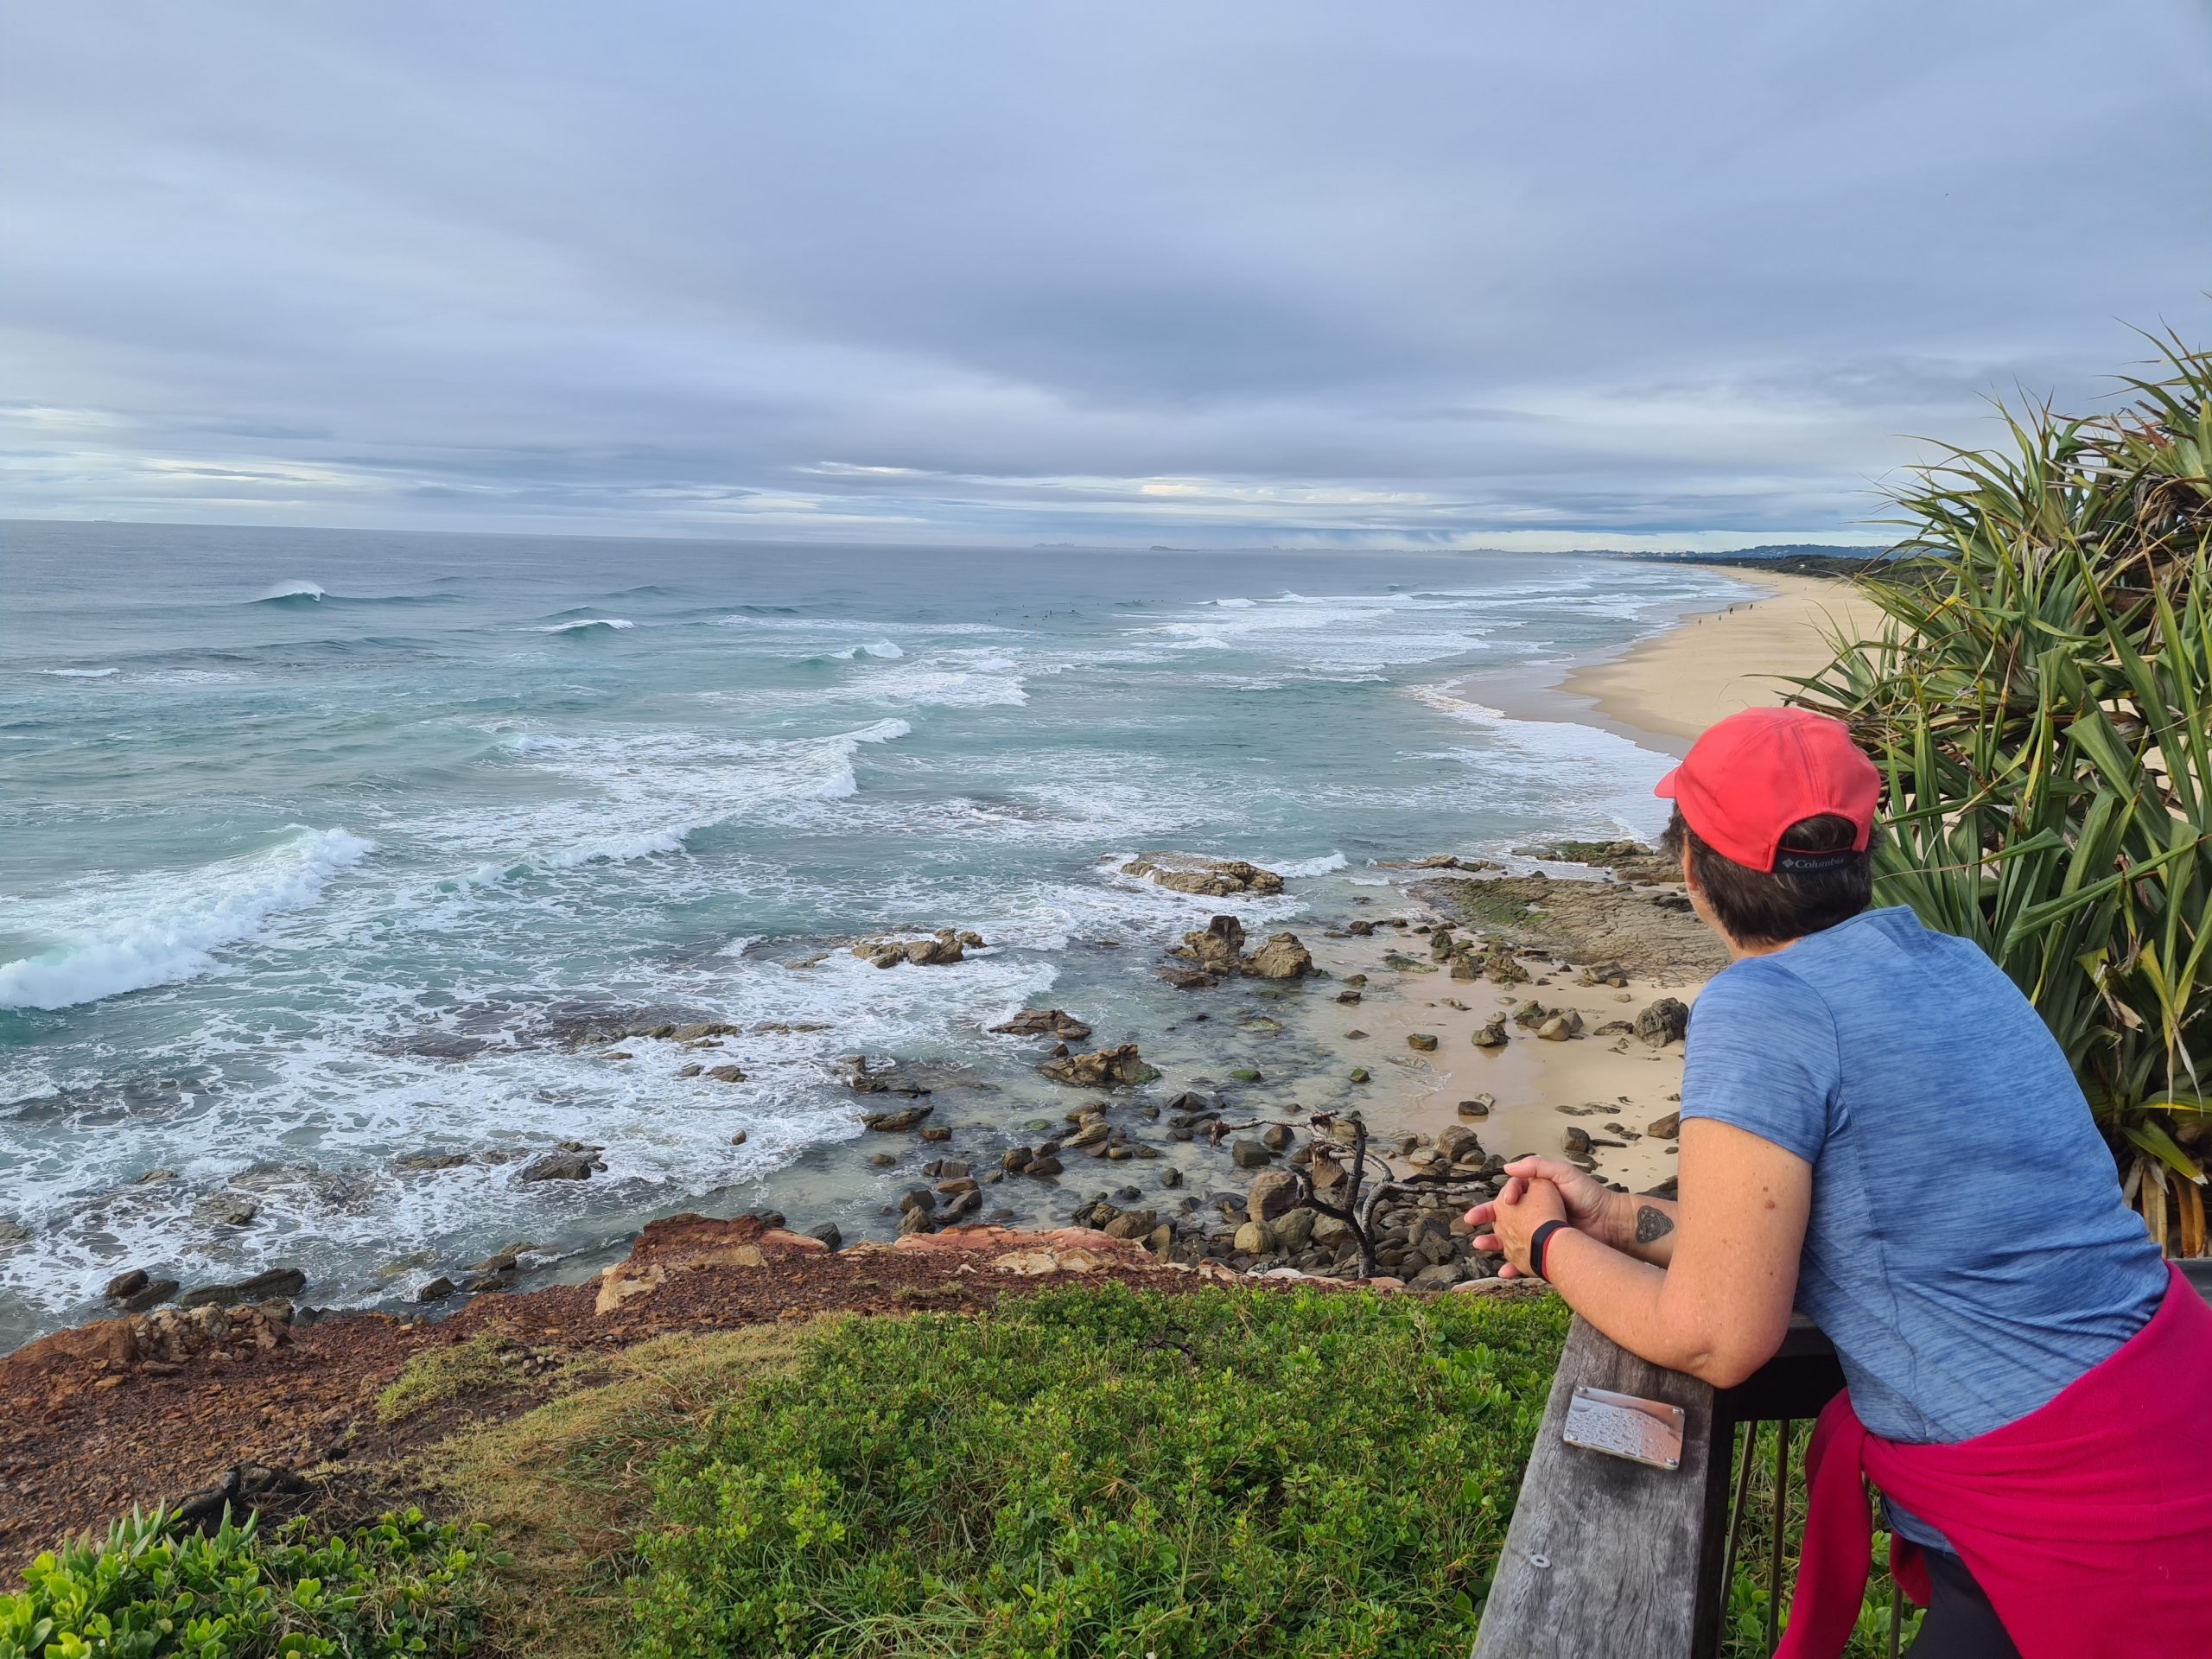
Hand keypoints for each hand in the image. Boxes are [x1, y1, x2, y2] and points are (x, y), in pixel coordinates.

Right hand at [1466, 1156, 1621, 1273]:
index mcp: (1537, 1193)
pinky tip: (1502, 1272)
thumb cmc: (1590, 1195)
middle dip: (1485, 1217)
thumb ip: (1537, 1167)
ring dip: (1492, 1242)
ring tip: (1479, 1245)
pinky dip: (1512, 1267)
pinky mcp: (1545, 1251)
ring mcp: (1539, 1232)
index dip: (1503, 1197)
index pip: (1511, 1193)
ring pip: (1509, 1238)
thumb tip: (1507, 1167)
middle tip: (1470, 1221)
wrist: (1610, 1224)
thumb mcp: (1564, 1173)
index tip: (1505, 1202)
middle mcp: (1535, 1212)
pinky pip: (1524, 1261)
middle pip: (1503, 1215)